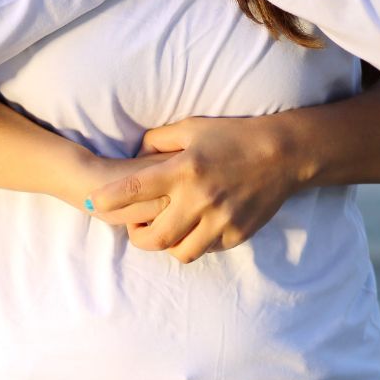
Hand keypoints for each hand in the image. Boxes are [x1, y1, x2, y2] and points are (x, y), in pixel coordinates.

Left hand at [86, 115, 300, 263]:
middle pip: (153, 237)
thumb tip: (134, 156)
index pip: (134, 189)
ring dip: (169, 245)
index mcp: (184, 170)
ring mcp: (220, 221)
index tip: (94, 202)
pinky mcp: (237, 234)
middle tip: (137, 229)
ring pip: (180, 252)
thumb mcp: (194, 127)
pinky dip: (198, 242)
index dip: (109, 199)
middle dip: (138, 238)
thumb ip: (159, 141)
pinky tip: (199, 228)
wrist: (284, 155)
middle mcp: (199, 199)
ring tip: (169, 232)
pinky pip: (207, 249)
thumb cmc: (235, 136)